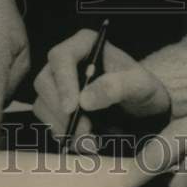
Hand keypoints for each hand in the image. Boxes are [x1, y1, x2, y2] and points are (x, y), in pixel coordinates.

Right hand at [33, 28, 170, 147]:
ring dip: (63, 128)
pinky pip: (48, 122)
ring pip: (43, 105)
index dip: (63, 82)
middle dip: (61, 111)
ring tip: (91, 142)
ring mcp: (58, 85)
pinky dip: (65, 136)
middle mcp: (66, 62)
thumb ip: (117, 86)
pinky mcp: (56, 107)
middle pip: (45, 82)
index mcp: (85, 44)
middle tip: (85, 132)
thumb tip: (84, 100)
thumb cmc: (142, 89)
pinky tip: (87, 142)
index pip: (61, 56)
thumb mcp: (140, 85)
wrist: (143, 111)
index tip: (72, 108)